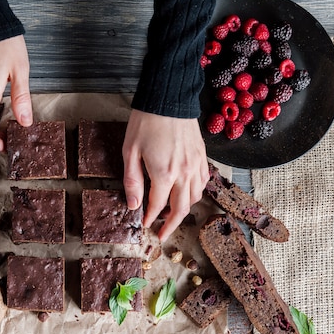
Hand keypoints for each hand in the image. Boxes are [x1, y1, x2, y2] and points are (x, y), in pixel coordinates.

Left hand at [122, 109, 209, 241]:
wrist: (168, 98)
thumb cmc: (146, 122)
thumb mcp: (130, 152)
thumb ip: (132, 182)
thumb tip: (133, 206)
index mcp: (164, 174)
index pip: (157, 206)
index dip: (150, 218)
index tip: (145, 224)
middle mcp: (184, 173)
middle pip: (181, 209)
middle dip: (171, 225)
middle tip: (163, 234)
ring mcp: (196, 165)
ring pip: (195, 198)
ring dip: (184, 210)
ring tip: (173, 215)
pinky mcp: (202, 156)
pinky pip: (203, 182)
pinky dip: (196, 193)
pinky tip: (187, 193)